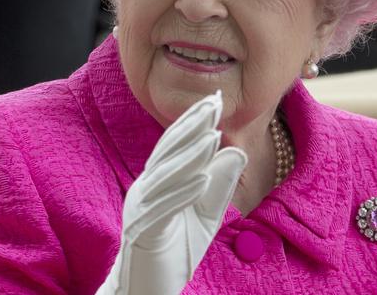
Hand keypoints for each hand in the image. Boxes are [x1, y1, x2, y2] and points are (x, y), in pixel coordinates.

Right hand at [96, 91, 246, 294]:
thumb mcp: (207, 214)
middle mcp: (144, 189)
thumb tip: (237, 151)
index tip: (215, 100)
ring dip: (190, 156)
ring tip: (212, 136)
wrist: (148, 290)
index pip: (175, 144)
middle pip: (168, 152)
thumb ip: (220, 185)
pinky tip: (202, 179)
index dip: (193, 121)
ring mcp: (140, 210)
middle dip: (191, 127)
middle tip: (213, 104)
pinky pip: (163, 209)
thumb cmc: (176, 251)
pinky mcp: (142, 233)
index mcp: (156, 180)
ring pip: (165, 176)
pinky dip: (183, 193)